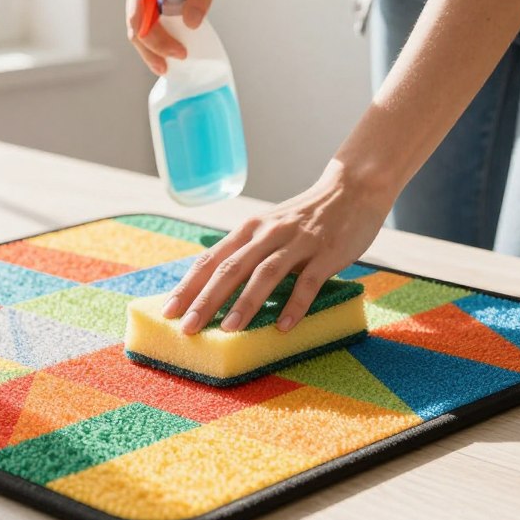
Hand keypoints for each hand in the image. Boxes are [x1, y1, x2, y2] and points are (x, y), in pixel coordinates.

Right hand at [123, 0, 233, 74]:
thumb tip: (191, 24)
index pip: (140, 17)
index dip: (157, 40)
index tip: (181, 52)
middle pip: (136, 29)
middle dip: (152, 51)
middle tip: (173, 65)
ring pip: (138, 33)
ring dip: (151, 53)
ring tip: (167, 68)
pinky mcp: (150, 6)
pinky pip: (147, 30)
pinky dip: (156, 46)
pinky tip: (167, 59)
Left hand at [161, 159, 393, 334]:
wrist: (352, 188)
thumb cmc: (305, 217)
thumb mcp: (269, 229)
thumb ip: (247, 253)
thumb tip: (214, 289)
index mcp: (249, 229)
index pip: (210, 260)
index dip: (188, 286)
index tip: (168, 312)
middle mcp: (268, 233)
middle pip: (230, 268)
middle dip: (206, 300)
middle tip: (187, 328)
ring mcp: (298, 242)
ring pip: (265, 273)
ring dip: (245, 303)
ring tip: (228, 330)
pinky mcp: (326, 252)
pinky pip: (308, 282)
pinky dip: (295, 305)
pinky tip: (283, 327)